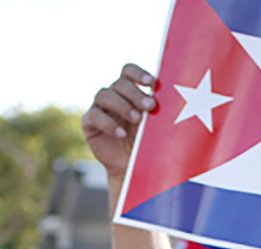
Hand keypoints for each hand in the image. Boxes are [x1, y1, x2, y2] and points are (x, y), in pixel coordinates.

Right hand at [82, 64, 156, 182]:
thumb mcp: (153, 123)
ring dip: (122, 106)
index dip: (138, 73)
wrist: (130, 165)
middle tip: (151, 106)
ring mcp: (98, 107)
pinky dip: (109, 124)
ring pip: (104, 95)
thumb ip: (156, 109)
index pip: (128, 71)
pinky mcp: (89, 123)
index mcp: (128, 90)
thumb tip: (171, 95)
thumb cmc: (144, 141)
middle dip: (136, 94)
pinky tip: (122, 134)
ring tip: (137, 119)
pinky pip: (95, 116)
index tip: (152, 82)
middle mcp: (112, 95)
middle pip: (119, 84)